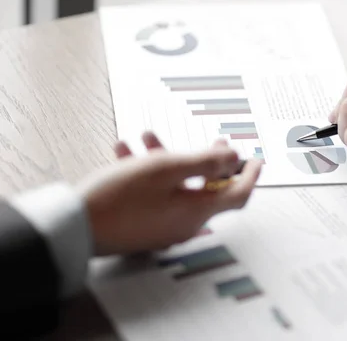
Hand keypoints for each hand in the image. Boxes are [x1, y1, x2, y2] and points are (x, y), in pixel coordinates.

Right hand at [78, 132, 261, 255]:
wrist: (73, 226)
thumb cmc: (118, 197)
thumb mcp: (166, 168)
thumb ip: (205, 162)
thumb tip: (234, 158)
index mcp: (197, 210)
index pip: (238, 194)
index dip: (250, 174)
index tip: (256, 159)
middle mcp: (185, 222)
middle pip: (208, 187)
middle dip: (208, 159)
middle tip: (215, 141)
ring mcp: (163, 225)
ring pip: (176, 185)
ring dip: (166, 158)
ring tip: (146, 136)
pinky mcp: (144, 224)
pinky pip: (156, 194)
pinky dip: (147, 173)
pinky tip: (125, 152)